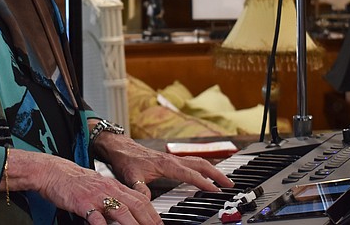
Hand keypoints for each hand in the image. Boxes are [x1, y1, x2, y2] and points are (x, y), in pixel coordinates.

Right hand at [8, 149, 162, 223]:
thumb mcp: (100, 186)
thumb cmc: (75, 181)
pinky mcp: (82, 203)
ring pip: (121, 211)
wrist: (53, 171)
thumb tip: (130, 210)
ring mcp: (97, 196)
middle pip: (137, 206)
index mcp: (115, 186)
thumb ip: (115, 196)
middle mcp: (109, 190)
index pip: (141, 200)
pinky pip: (96, 217)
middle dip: (150, 221)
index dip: (154, 214)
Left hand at [92, 133, 234, 197]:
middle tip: (230, 184)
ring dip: (213, 169)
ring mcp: (173, 158)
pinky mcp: (171, 159)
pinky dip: (204, 166)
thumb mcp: (130, 177)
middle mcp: (173, 159)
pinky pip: (192, 161)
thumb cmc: (125, 160)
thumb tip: (147, 201)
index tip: (216, 190)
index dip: (204, 183)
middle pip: (201, 164)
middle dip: (217, 174)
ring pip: (199, 161)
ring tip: (224, 179)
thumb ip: (140, 190)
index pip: (190, 174)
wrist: (119, 147)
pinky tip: (207, 172)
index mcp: (166, 164)